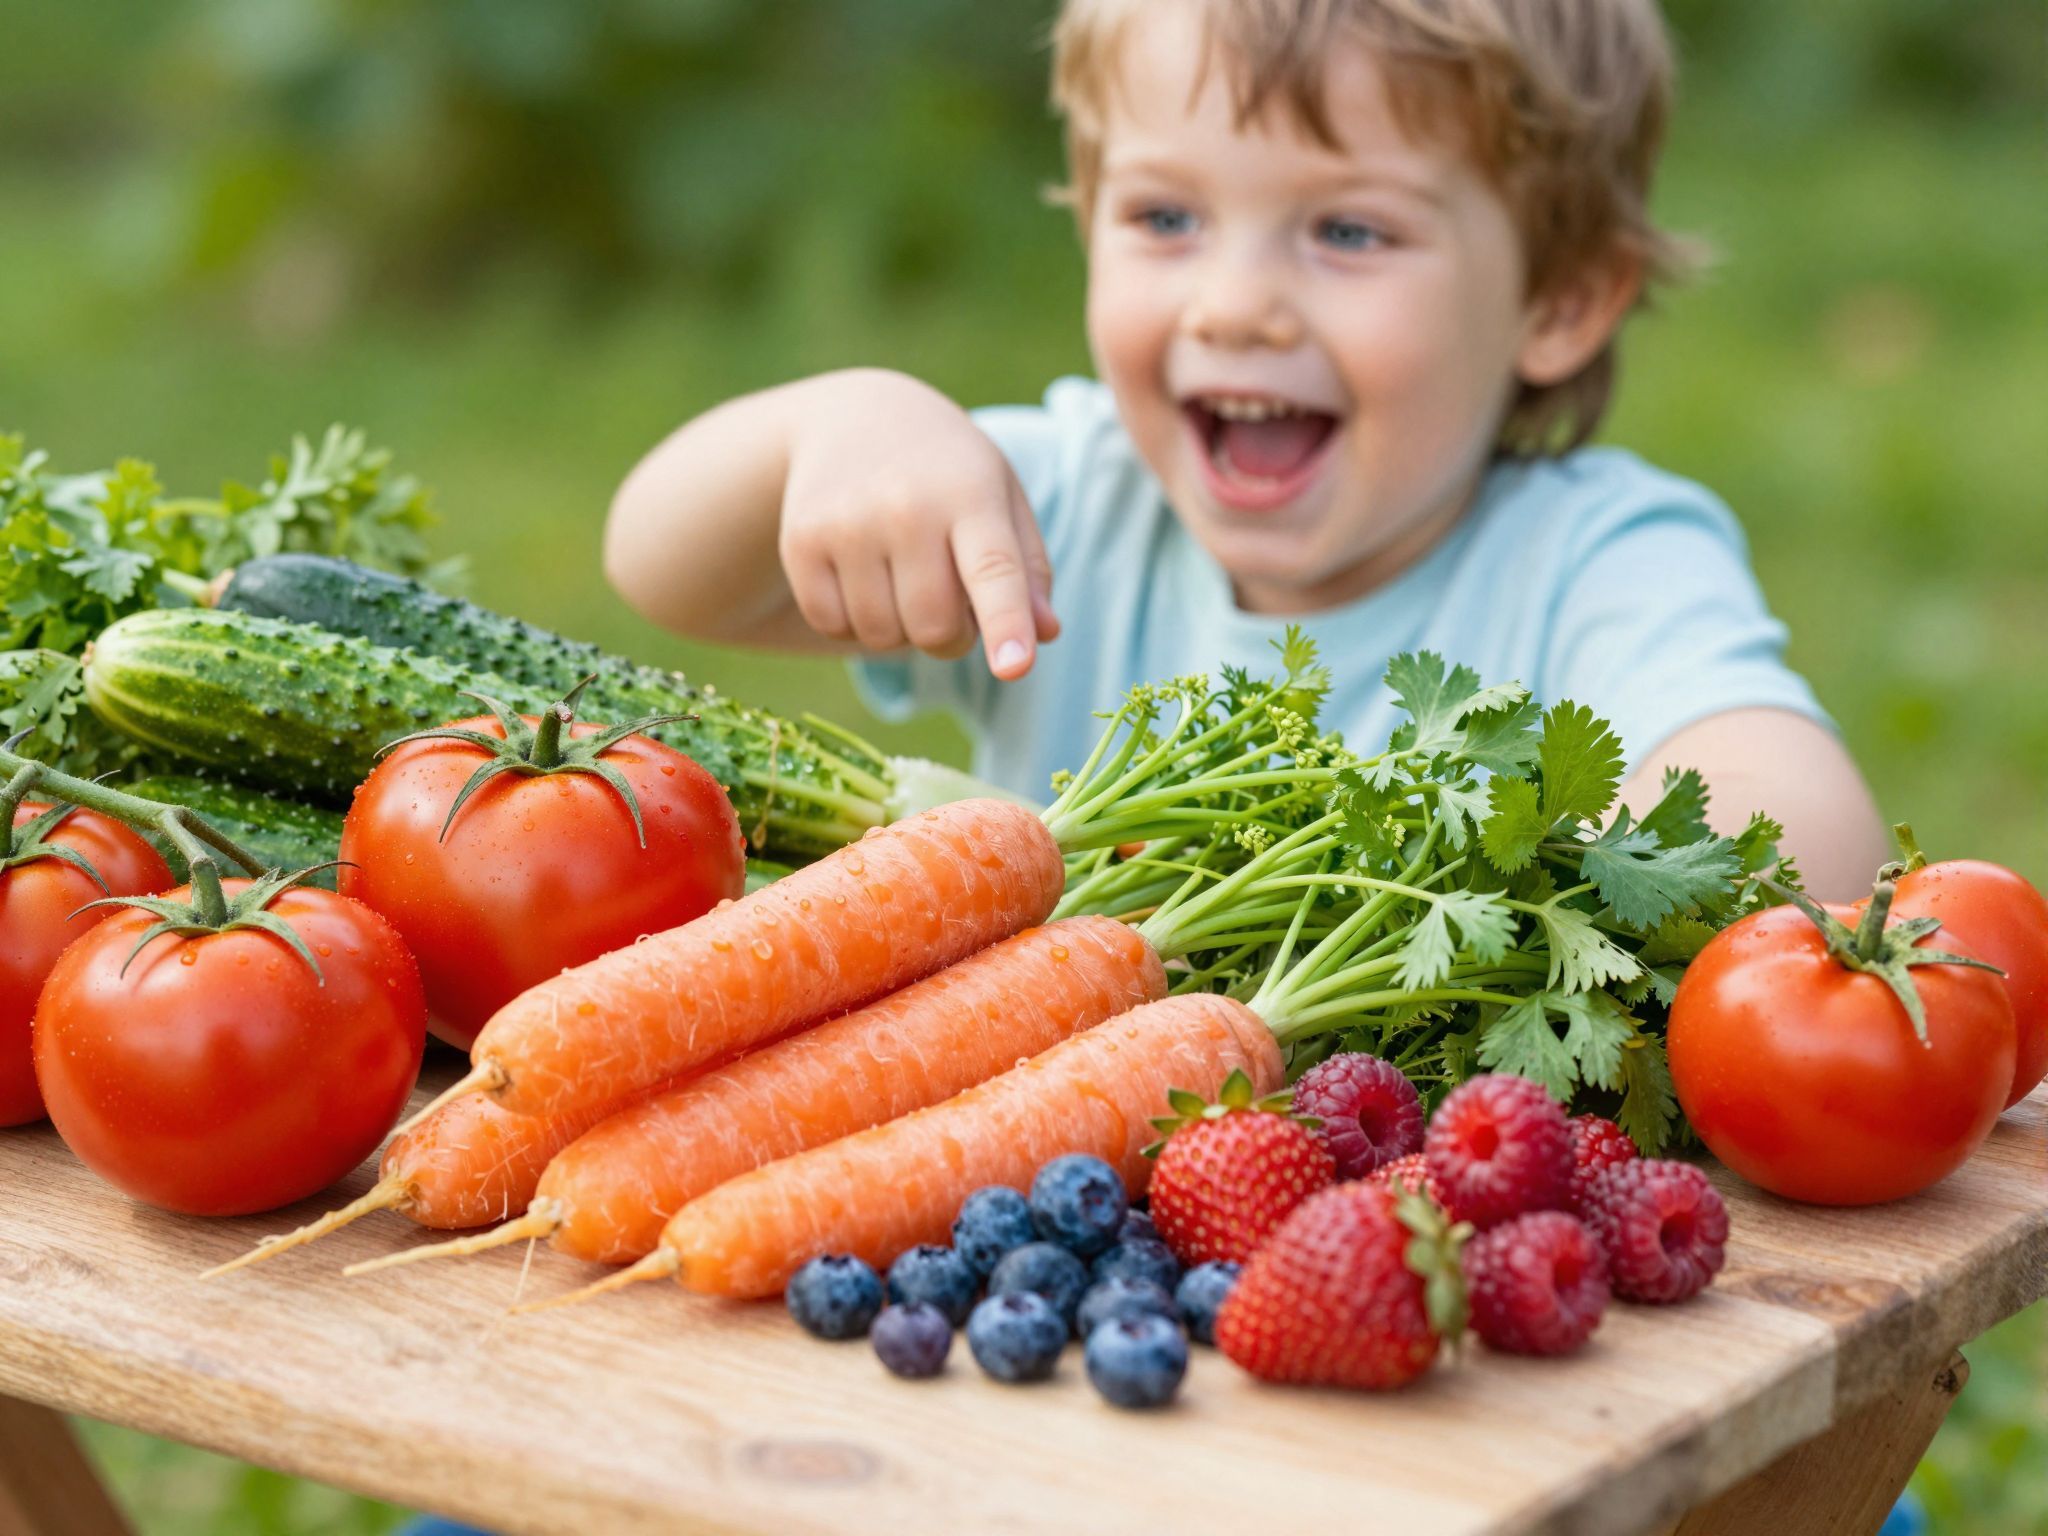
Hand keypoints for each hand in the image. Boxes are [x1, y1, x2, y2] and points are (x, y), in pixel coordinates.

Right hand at [779, 371, 1058, 678]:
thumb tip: (1043, 634)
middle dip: (951, 636)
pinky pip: (832, 626)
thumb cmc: (947, 472)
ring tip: (904, 580)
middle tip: (949, 600)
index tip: (1015, 668)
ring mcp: (847, 525)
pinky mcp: (800, 542)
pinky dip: (852, 622)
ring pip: (881, 636)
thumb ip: (1028, 570)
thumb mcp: (1001, 498)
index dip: (1006, 624)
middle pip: (935, 628)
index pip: (994, 571)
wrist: (854, 417)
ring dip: (900, 630)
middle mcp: (905, 508)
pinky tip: (863, 579)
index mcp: (971, 495)